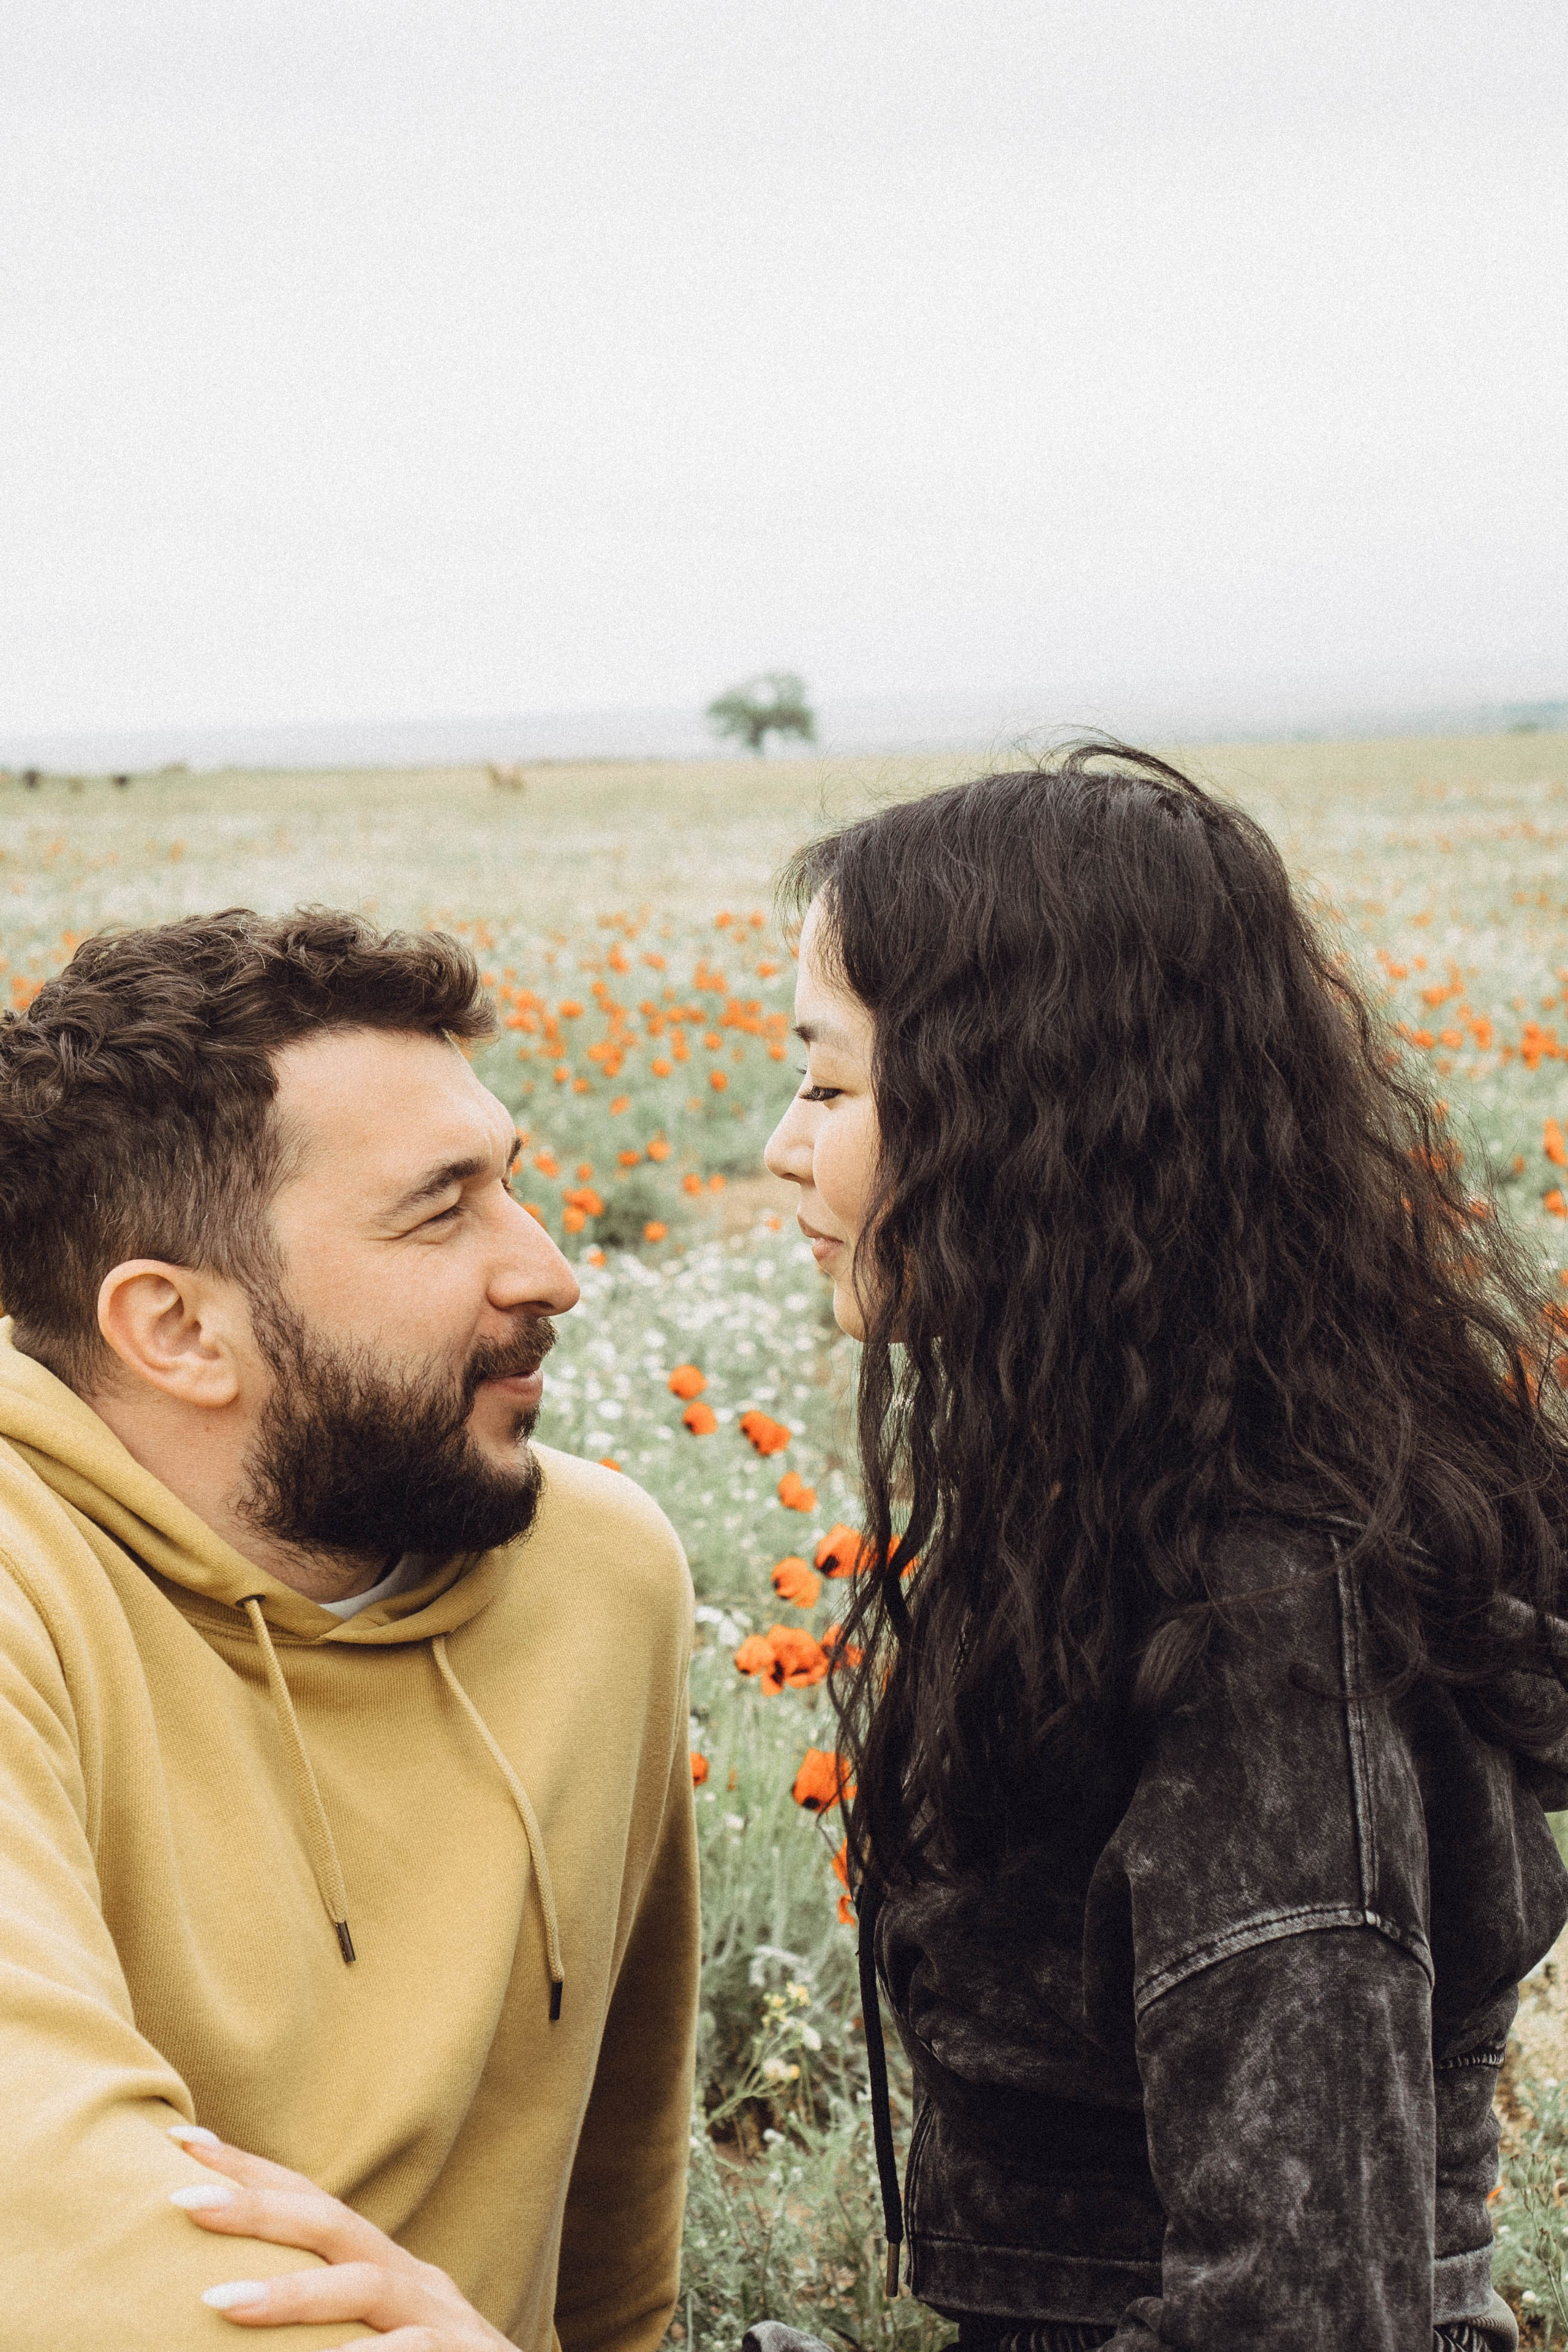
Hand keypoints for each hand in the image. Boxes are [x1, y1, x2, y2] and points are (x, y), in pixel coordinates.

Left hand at [167, 2127, 512, 2348]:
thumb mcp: (366, 2341)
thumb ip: (315, 2312)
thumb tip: (215, 2303)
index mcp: (382, 2272)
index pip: (311, 2205)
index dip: (249, 2172)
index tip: (181, 2141)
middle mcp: (412, 2282)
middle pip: (332, 2224)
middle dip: (256, 2208)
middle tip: (180, 2202)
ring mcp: (443, 2320)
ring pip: (367, 2286)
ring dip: (293, 2294)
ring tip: (219, 2304)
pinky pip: (418, 2350)